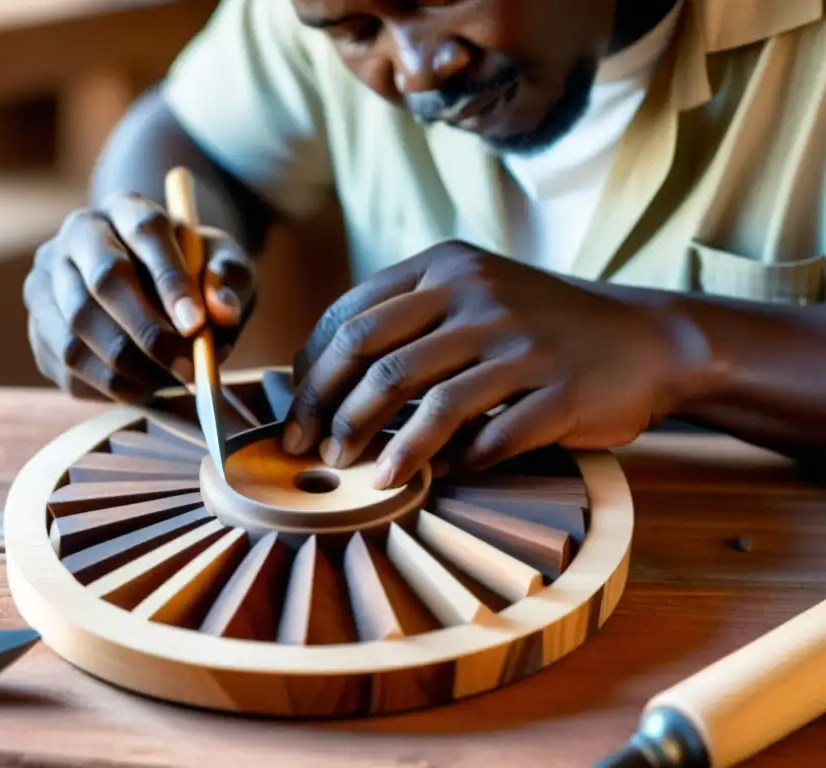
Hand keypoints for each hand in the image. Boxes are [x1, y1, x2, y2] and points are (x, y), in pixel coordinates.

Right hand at [22, 191, 255, 403]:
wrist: (157, 293)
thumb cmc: (196, 275)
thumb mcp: (225, 266)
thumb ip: (230, 280)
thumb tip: (222, 311)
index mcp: (126, 208)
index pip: (145, 231)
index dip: (171, 280)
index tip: (197, 324)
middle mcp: (78, 236)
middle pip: (103, 280)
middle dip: (148, 332)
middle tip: (187, 368)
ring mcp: (48, 280)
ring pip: (78, 330)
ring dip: (129, 367)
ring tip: (169, 380)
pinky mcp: (38, 325)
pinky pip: (66, 365)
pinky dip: (109, 385)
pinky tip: (142, 386)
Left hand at [283, 240, 708, 487]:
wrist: (645, 337)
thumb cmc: (539, 325)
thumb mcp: (474, 293)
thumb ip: (408, 320)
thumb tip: (324, 380)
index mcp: (446, 266)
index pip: (352, 318)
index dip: (312, 372)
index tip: (297, 416)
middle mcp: (479, 295)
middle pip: (378, 359)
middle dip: (332, 412)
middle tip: (313, 453)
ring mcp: (522, 343)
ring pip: (430, 401)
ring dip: (388, 448)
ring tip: (365, 478)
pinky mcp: (560, 390)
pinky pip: (493, 436)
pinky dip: (460, 462)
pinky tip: (441, 478)